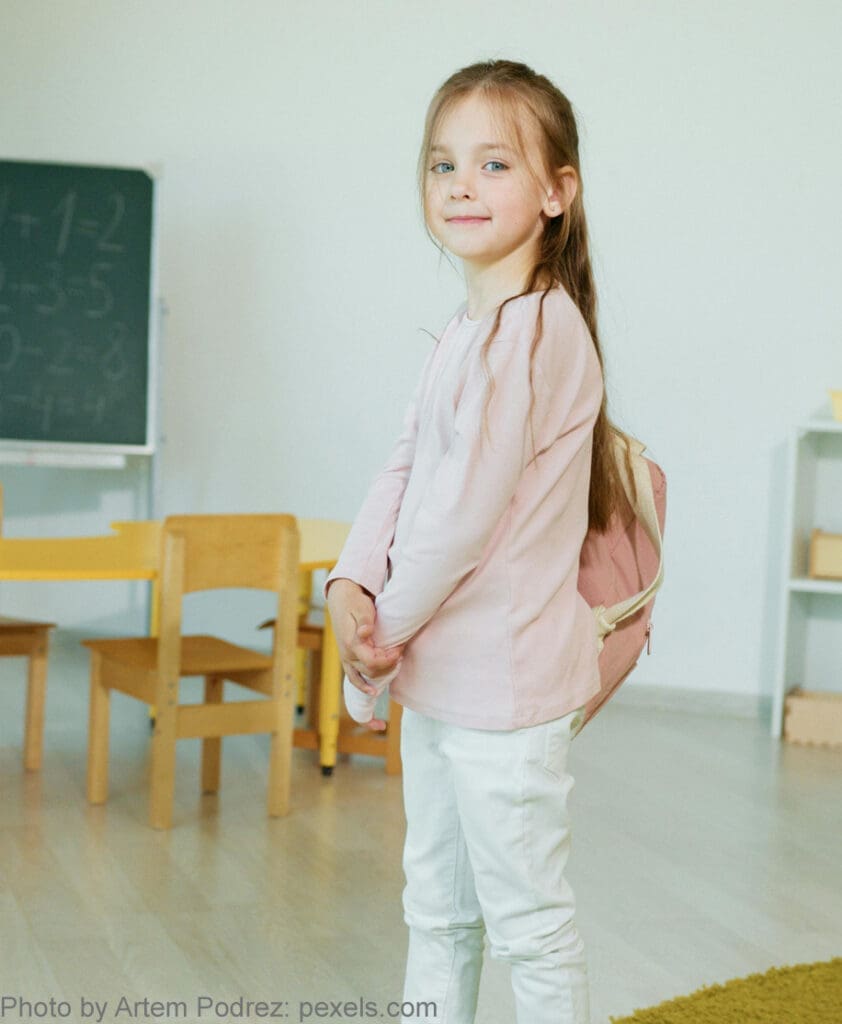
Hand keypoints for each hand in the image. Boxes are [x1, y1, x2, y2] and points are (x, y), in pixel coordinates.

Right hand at [326, 578, 404, 699]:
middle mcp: (347, 654)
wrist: (341, 599)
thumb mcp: (361, 608)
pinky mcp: (347, 658)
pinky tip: (373, 692)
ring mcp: (346, 658)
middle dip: (389, 664)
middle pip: (372, 670)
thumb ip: (365, 620)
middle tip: (400, 651)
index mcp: (351, 643)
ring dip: (382, 673)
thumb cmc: (355, 602)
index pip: (373, 661)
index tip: (399, 648)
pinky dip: (362, 686)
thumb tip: (366, 632)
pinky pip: (353, 677)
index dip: (389, 659)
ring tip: (394, 663)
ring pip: (365, 675)